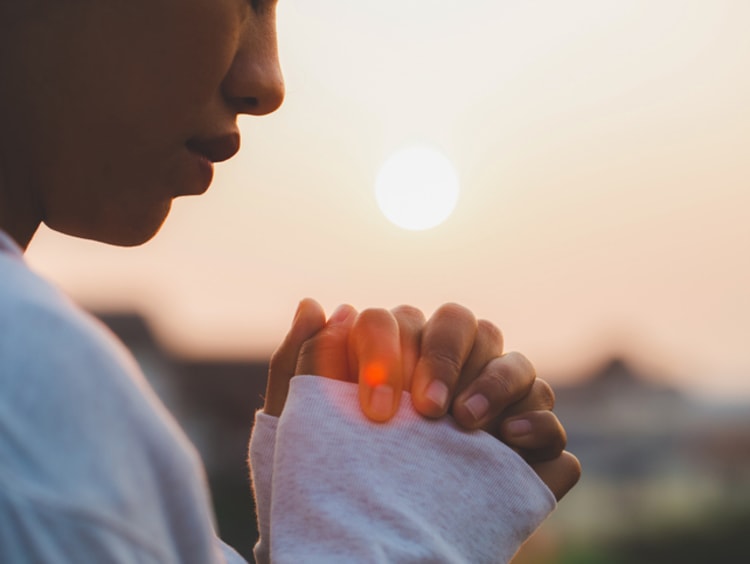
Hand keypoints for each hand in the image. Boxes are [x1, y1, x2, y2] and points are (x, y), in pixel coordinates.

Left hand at [264, 298, 580, 499]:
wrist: (370, 545)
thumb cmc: (333, 480)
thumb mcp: (304, 428)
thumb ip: (302, 363)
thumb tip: (317, 306)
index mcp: (399, 356)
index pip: (401, 321)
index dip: (390, 350)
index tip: (376, 408)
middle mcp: (449, 372)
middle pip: (463, 324)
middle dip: (445, 356)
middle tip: (425, 410)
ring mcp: (493, 405)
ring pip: (514, 361)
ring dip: (494, 382)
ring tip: (466, 424)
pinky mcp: (527, 447)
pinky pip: (548, 416)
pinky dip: (539, 421)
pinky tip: (512, 441)